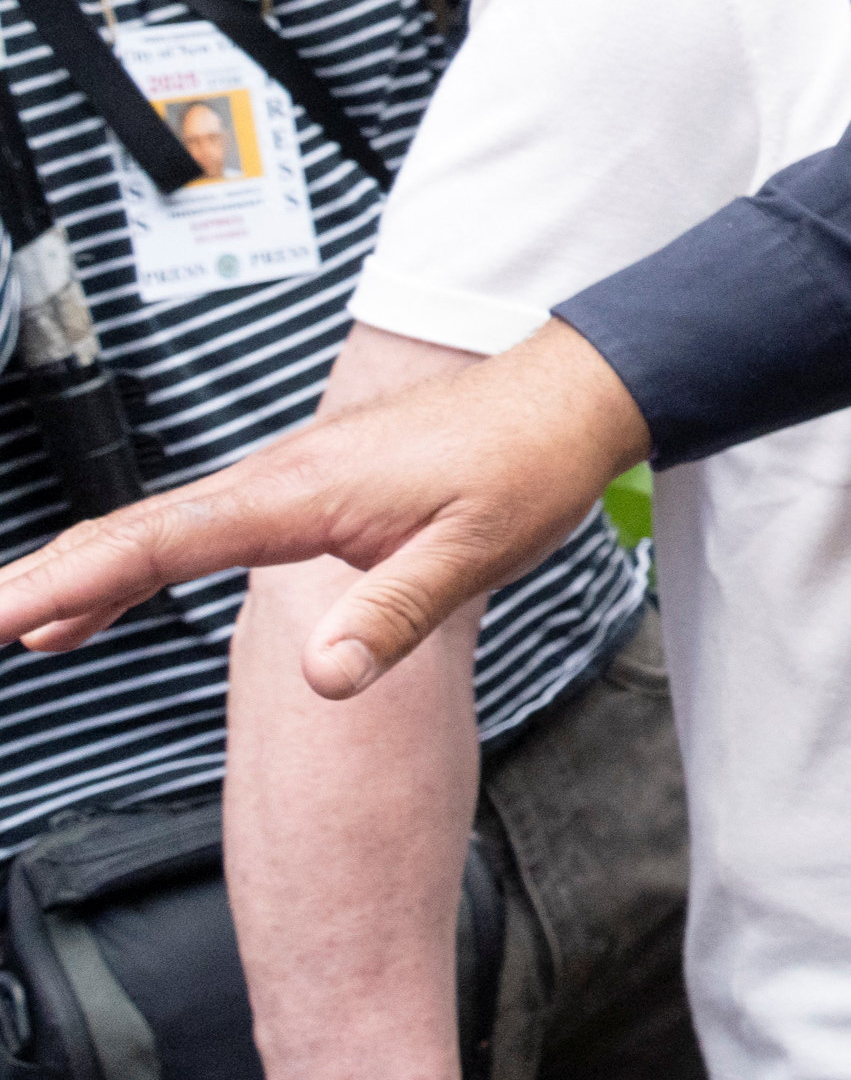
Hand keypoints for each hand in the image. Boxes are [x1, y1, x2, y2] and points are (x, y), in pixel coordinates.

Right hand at [0, 328, 648, 695]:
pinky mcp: (303, 493)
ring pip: (156, 531)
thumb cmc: (526, 467)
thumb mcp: (477, 552)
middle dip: (45, 579)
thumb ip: (396, 614)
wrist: (566, 400)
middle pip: (134, 533)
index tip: (3, 616)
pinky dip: (131, 567)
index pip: (162, 544)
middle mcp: (276, 479)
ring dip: (77, 574)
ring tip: (9, 624)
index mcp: (303, 493)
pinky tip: (95, 608)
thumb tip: (325, 680)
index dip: (74, 583)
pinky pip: (194, 533)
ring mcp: (284, 483)